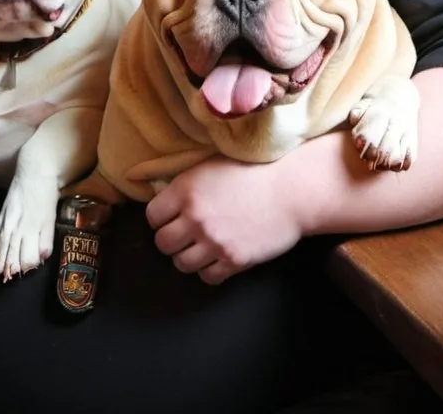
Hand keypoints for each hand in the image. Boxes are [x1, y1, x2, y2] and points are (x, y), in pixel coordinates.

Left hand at [145, 154, 302, 284]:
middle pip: (162, 243)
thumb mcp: (210, 166)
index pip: (152, 216)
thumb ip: (184, 185)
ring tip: (203, 245)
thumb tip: (159, 194)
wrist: (291, 189)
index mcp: (186, 190)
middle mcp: (195, 217)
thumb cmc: (252, 171)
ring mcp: (214, 241)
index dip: (161, 217)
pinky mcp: (234, 260)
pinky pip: (207, 277)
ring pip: (181, 264)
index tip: (172, 216)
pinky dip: (210, 269)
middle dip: (172, 239)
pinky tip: (219, 255)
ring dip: (189, 256)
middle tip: (187, 233)